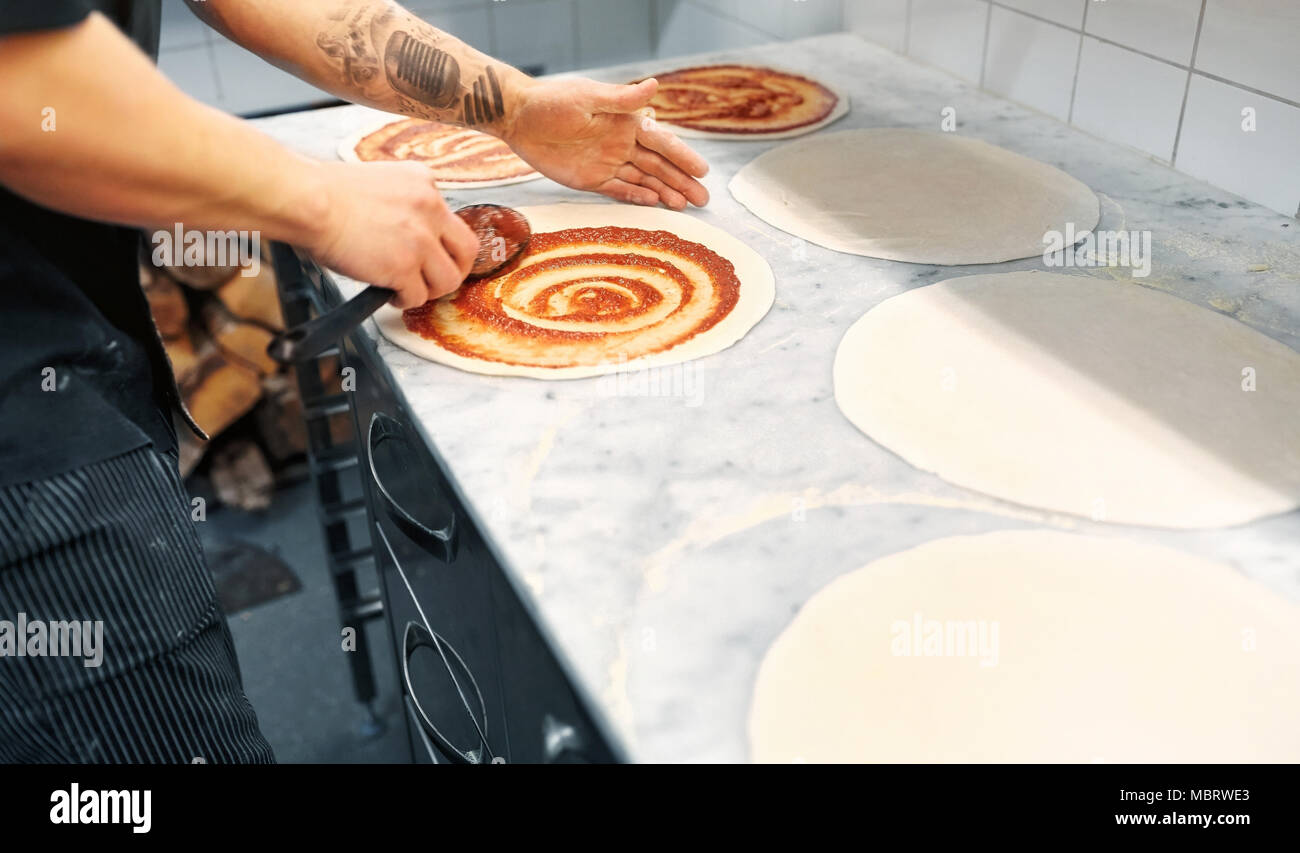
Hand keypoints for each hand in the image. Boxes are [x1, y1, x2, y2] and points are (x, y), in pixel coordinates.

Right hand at [308, 161, 478, 308]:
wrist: (307, 199)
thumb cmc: (325, 193)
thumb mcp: (379, 184)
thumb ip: (401, 205)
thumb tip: (404, 235)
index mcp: (424, 182)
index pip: (450, 219)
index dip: (440, 243)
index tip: (429, 255)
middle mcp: (430, 208)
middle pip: (467, 250)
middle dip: (454, 270)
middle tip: (434, 280)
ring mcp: (420, 239)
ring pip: (448, 279)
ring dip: (429, 290)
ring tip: (407, 289)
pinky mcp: (404, 266)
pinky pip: (418, 296)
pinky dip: (404, 301)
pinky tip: (388, 294)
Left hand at [504, 77, 709, 209]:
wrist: (519, 118)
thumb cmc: (552, 102)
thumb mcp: (588, 97)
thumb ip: (622, 98)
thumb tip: (654, 86)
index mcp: (625, 122)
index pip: (661, 142)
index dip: (682, 156)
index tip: (702, 170)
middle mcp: (621, 143)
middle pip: (658, 165)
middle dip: (681, 181)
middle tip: (703, 198)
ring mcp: (608, 162)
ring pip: (644, 179)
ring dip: (665, 192)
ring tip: (685, 205)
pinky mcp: (591, 179)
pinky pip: (620, 190)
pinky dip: (637, 196)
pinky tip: (655, 203)